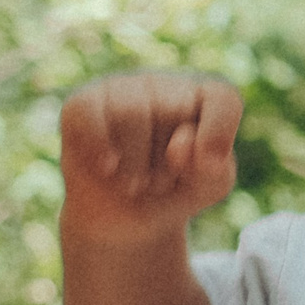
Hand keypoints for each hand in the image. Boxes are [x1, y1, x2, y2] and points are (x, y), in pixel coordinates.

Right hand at [60, 73, 241, 245]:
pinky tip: (107, 167)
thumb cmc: (173, 191)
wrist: (120, 218)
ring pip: (133, 113)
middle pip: (175, 111)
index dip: (218, 132)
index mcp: (204, 98)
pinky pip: (89, 113)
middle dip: (169, 164)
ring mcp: (122, 89)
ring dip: (136, 165)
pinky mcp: (82, 102)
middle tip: (159, 182)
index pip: (221, 99)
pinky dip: (99, 146)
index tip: (209, 166)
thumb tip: (181, 145)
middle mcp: (164, 86)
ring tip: (134, 183)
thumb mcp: (207, 189)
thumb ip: (214, 170)